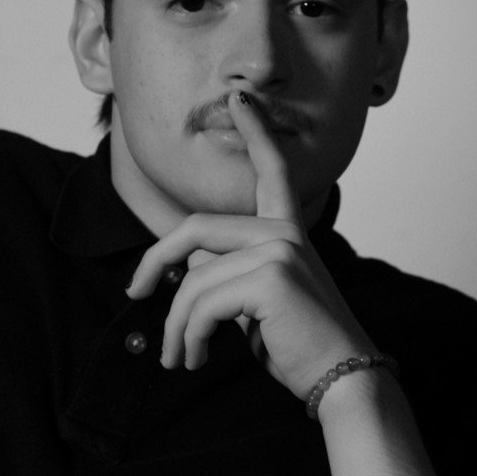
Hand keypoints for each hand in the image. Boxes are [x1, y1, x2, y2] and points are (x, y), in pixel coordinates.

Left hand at [126, 90, 377, 398]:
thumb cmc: (300, 344)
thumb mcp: (257, 300)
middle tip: (133, 294)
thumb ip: (228, 270)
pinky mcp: (271, 275)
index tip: (242, 96)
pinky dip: (188, 337)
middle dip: (154, 262)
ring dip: (174, 326)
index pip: (271, 169)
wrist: (342, 379)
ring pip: (193, 279)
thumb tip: (187, 266)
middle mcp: (285, 230)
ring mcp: (279, 248)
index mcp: (287, 229)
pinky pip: (202, 302)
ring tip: (176, 356)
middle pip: (194, 229)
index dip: (256, 129)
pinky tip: (195, 358)